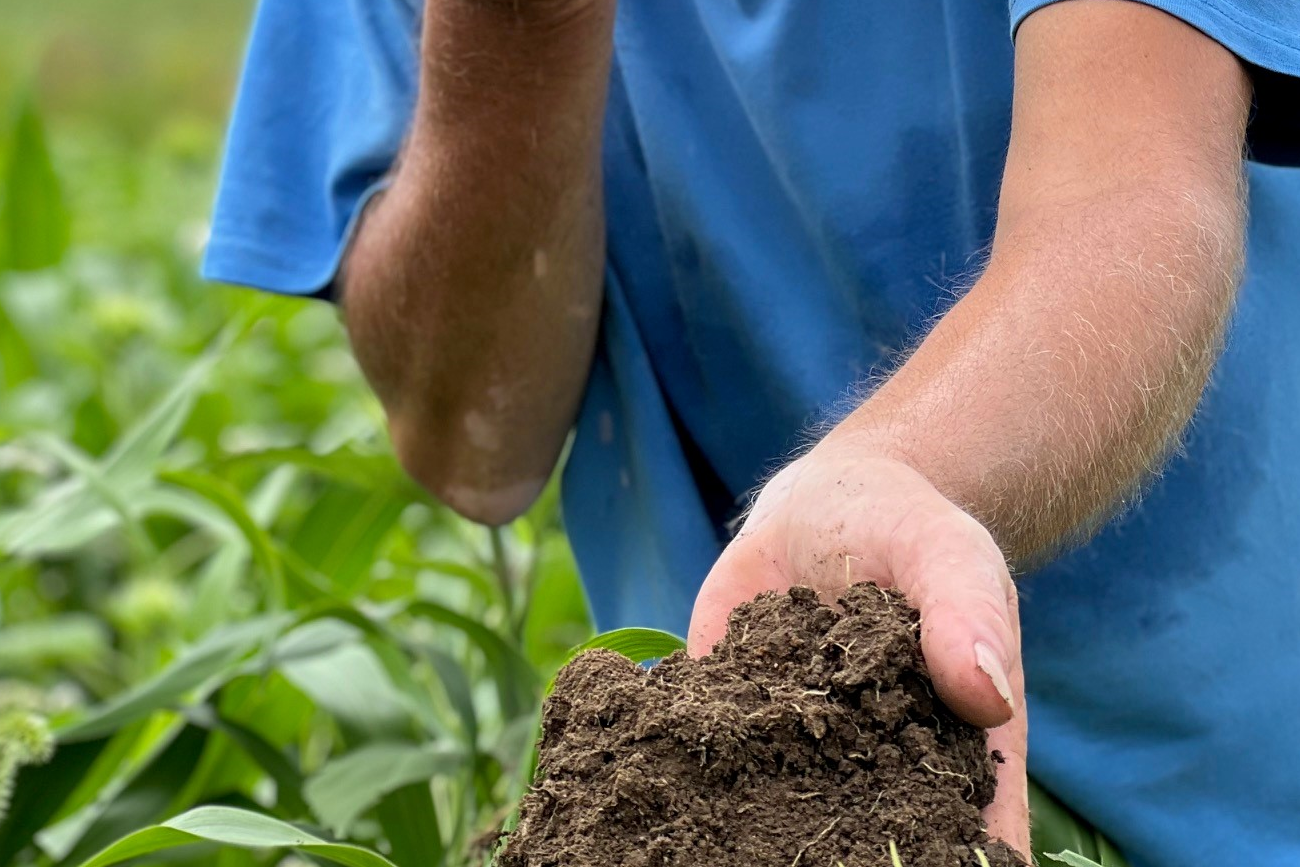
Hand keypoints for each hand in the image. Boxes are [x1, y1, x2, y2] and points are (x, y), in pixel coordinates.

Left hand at [687, 438, 1028, 854]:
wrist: (829, 498)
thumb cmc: (913, 535)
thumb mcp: (949, 557)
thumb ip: (967, 618)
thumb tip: (990, 697)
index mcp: (949, 749)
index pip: (959, 833)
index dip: (948, 862)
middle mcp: (868, 763)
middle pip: (860, 836)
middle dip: (841, 856)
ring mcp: (790, 739)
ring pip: (772, 805)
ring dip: (750, 832)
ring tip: (717, 857)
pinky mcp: (726, 702)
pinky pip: (702, 734)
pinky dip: (677, 756)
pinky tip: (649, 783)